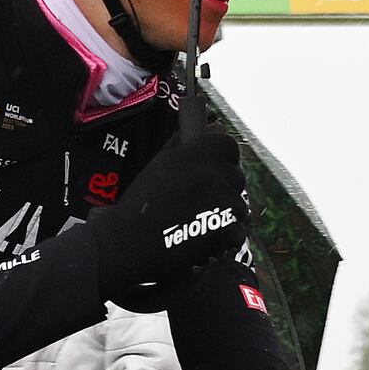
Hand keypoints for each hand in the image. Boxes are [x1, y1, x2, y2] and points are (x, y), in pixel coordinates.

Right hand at [97, 105, 247, 281]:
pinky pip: (238, 230)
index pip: (229, 146)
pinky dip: (225, 237)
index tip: (214, 169)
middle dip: (224, 189)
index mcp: (197, 153)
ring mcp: (222, 202)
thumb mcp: (159, 164)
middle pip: (236, 178)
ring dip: (225, 215)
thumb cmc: (141, 203)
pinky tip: (205, 239)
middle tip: (201, 202)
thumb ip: (182, 144)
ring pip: (239, 206)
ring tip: (200, 223)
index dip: (223, 158)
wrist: (129, 243)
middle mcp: (213, 173)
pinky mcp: (226, 230)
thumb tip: (204, 127)